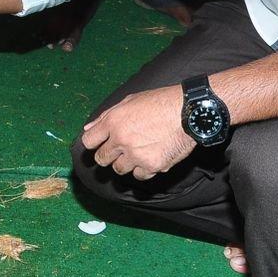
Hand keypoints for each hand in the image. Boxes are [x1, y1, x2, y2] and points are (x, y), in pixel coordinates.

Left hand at [78, 86, 195, 180]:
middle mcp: (121, 140)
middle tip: (118, 151)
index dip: (93, 143)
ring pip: (119, 169)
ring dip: (125, 163)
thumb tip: (89, 128)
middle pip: (101, 159)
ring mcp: (136, 155)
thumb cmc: (160, 102)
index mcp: (113, 122)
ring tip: (137, 152)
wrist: (189, 112)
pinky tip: (149, 158)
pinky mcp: (152, 166)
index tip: (100, 144)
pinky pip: (139, 175)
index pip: (89, 141)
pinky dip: (143, 169)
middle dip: (107, 156)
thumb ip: (106, 116)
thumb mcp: (130, 101)